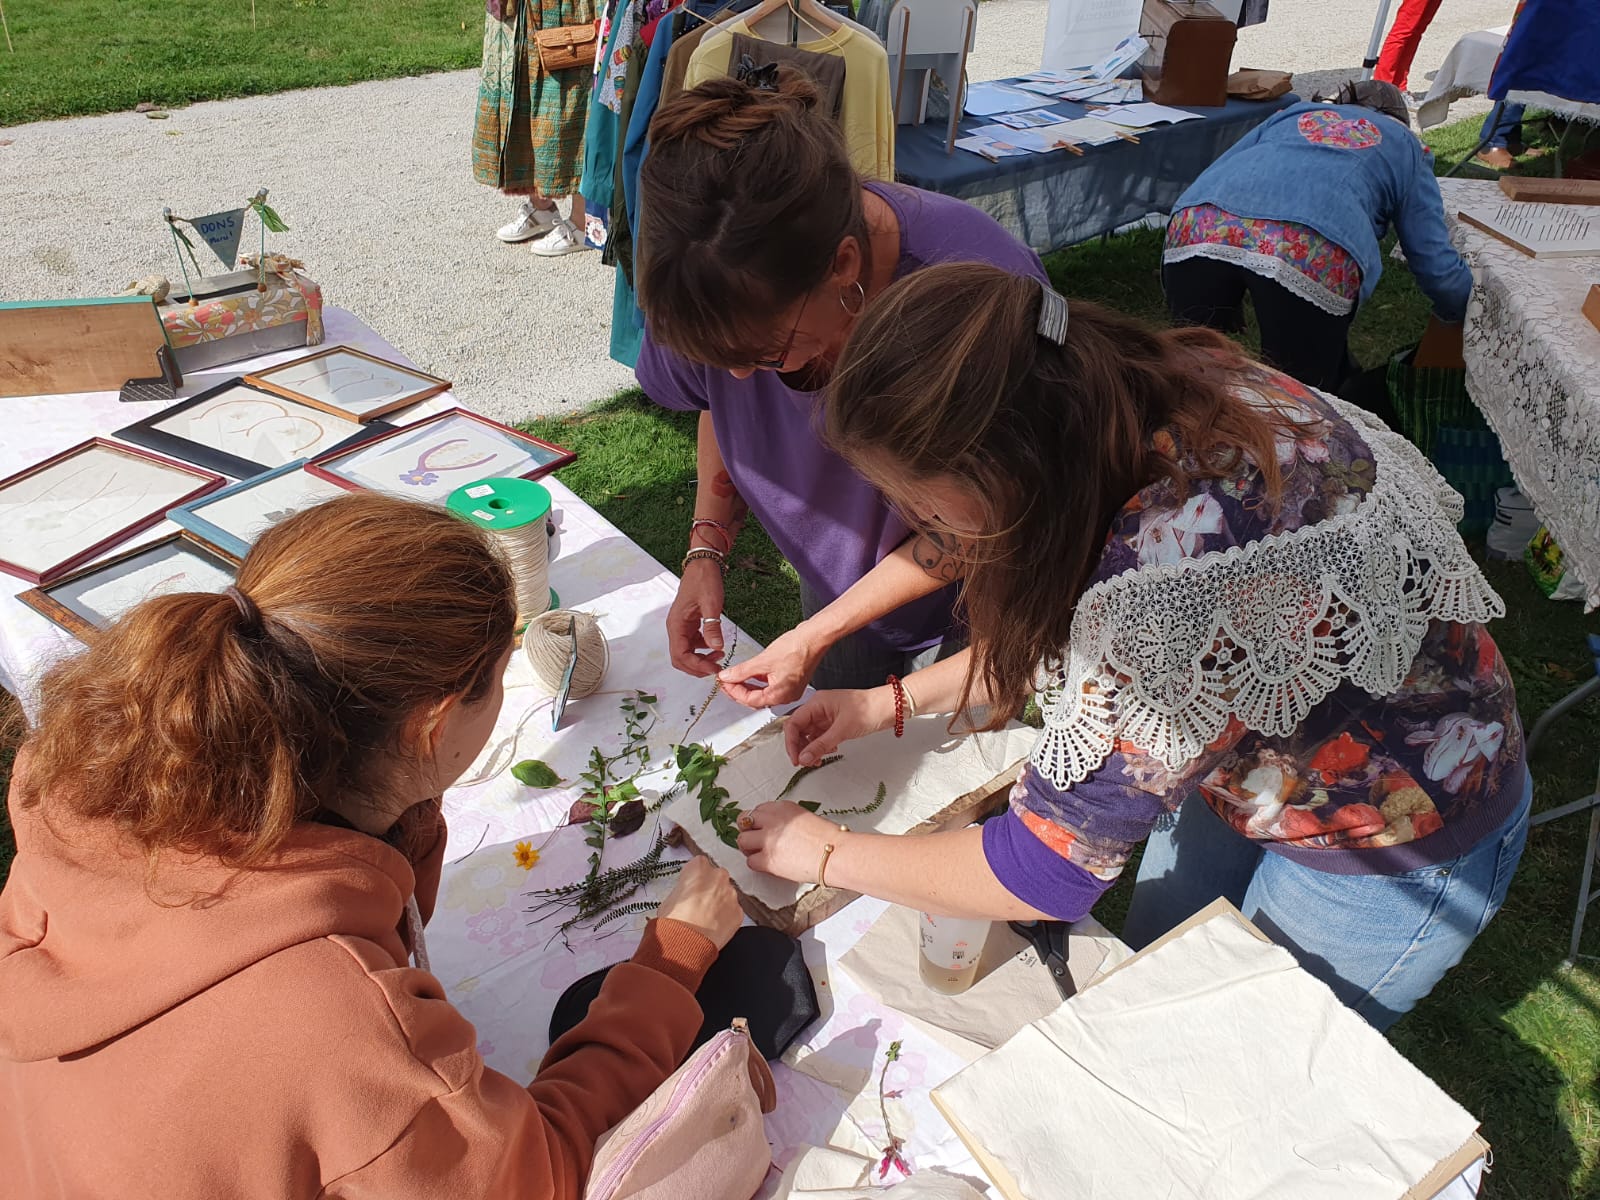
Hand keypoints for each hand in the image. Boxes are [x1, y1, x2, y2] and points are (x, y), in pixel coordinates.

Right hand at [655, 855, 741, 949]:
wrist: (686, 942)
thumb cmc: (675, 920)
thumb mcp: (670, 896)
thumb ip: (684, 888)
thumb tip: (687, 895)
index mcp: (699, 868)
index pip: (700, 864)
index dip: (695, 877)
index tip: (692, 886)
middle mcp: (718, 876)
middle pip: (717, 877)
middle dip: (711, 887)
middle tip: (700, 903)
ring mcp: (731, 894)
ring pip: (727, 894)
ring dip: (720, 902)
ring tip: (706, 918)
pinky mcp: (738, 911)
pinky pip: (733, 911)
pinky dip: (726, 917)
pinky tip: (714, 926)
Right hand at [666, 560, 726, 677]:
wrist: (703, 565)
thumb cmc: (705, 580)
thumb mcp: (711, 603)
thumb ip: (712, 627)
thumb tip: (716, 648)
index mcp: (676, 624)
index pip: (680, 655)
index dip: (696, 666)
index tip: (714, 669)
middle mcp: (675, 628)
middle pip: (680, 658)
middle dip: (697, 667)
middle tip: (716, 668)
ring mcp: (681, 627)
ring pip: (686, 653)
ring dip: (700, 659)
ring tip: (719, 657)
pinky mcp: (688, 625)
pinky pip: (692, 644)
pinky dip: (703, 649)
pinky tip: (716, 645)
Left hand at [718, 624, 824, 707]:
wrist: (815, 637)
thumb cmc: (797, 647)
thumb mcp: (763, 660)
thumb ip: (742, 671)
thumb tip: (727, 676)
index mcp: (780, 695)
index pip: (750, 700)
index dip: (734, 691)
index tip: (723, 682)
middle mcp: (786, 696)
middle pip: (756, 699)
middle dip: (739, 691)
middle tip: (726, 682)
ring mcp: (790, 689)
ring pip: (763, 693)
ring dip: (748, 685)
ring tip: (734, 677)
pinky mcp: (791, 681)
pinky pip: (771, 686)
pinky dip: (758, 681)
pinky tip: (750, 673)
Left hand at [737, 802, 842, 883]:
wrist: (836, 854)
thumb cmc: (828, 839)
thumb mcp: (805, 818)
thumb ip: (786, 820)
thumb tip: (776, 830)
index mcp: (783, 808)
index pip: (758, 810)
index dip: (757, 821)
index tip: (760, 828)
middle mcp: (772, 820)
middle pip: (744, 821)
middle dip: (747, 831)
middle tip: (754, 840)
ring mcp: (768, 839)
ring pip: (742, 841)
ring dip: (748, 848)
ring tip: (758, 853)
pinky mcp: (768, 859)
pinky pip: (750, 861)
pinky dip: (756, 864)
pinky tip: (767, 865)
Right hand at [783, 687, 895, 765]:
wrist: (889, 708)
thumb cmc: (869, 709)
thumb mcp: (842, 730)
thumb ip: (820, 745)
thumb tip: (803, 758)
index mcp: (817, 703)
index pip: (793, 723)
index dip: (791, 742)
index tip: (796, 759)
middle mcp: (819, 708)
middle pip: (799, 730)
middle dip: (801, 747)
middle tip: (806, 762)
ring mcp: (826, 716)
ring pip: (810, 735)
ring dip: (812, 749)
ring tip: (818, 760)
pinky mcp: (835, 723)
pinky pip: (821, 737)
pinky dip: (822, 746)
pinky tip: (830, 751)